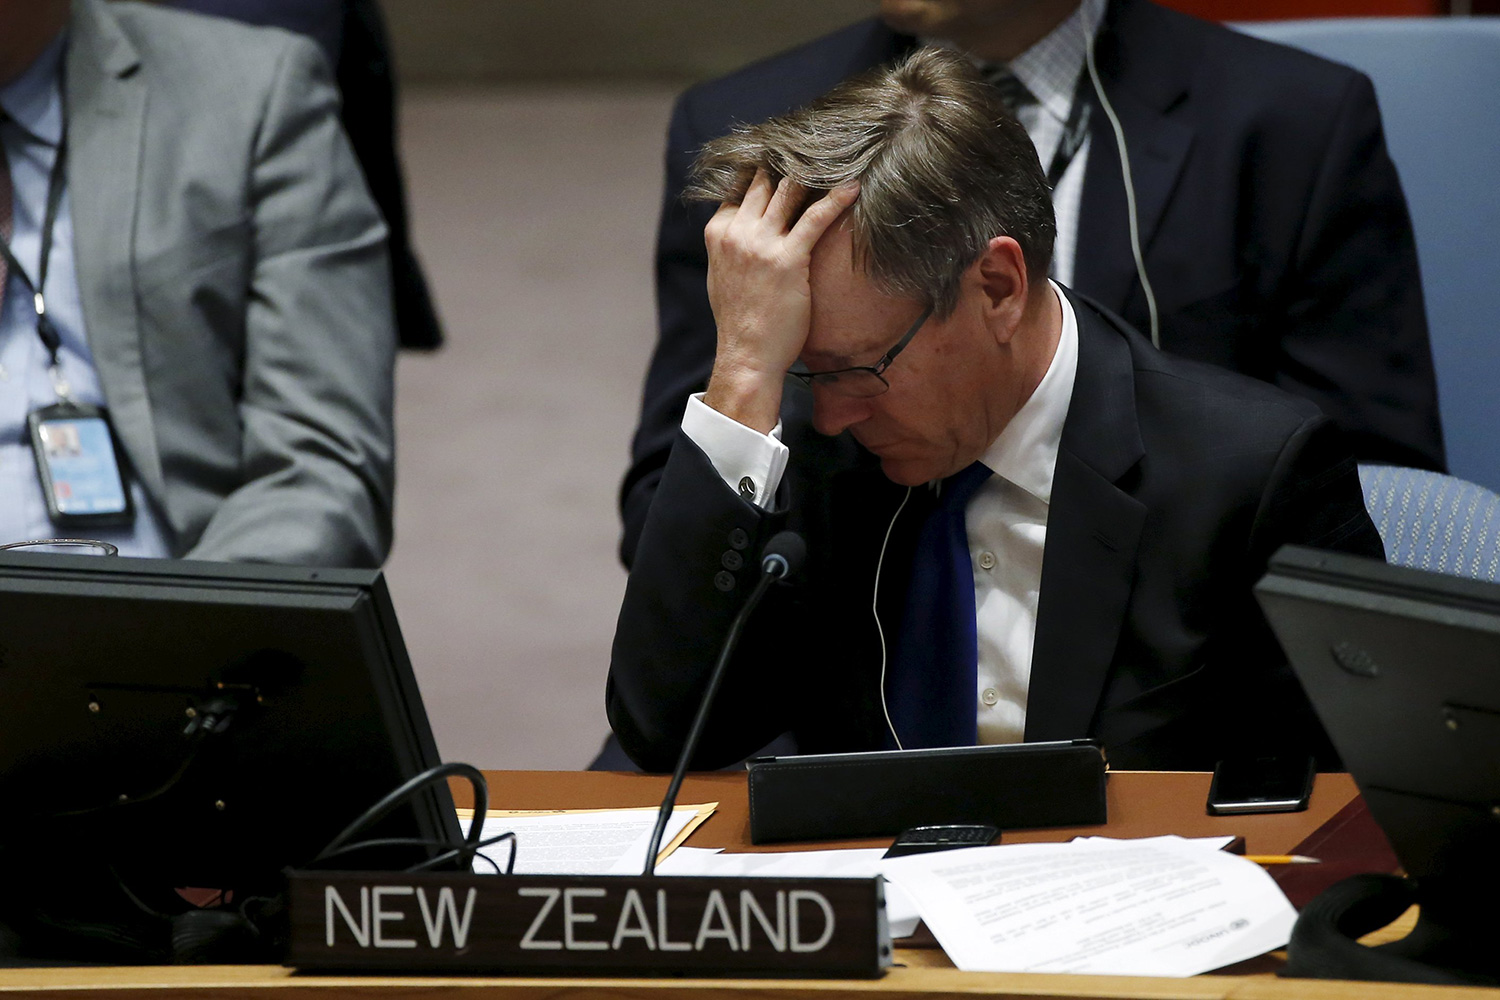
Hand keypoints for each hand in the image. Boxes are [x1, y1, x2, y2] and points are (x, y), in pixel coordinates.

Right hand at [702, 171, 858, 432]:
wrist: (747, 355)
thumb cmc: (741, 320)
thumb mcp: (724, 274)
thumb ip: (733, 244)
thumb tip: (750, 226)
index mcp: (718, 232)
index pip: (741, 186)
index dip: (764, 168)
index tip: (786, 155)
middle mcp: (737, 232)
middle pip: (765, 180)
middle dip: (789, 160)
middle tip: (818, 145)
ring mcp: (761, 244)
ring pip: (789, 190)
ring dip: (814, 171)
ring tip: (837, 156)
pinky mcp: (788, 259)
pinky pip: (816, 218)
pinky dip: (837, 198)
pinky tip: (853, 185)